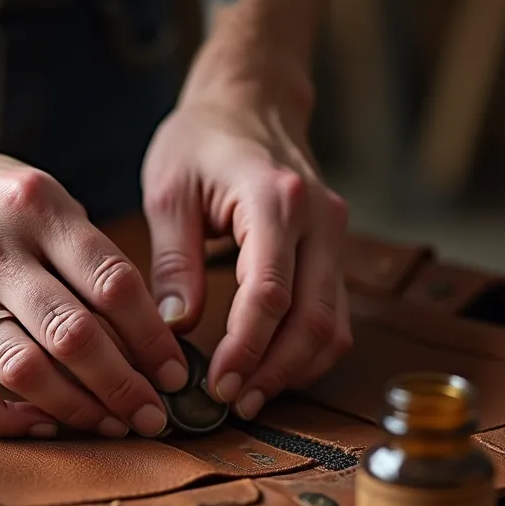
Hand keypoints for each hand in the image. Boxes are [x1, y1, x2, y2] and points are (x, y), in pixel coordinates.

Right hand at [0, 144, 189, 438]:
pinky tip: (41, 424)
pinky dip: (6, 418)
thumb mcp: (41, 198)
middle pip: (72, 333)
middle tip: (153, 414)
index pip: (111, 283)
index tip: (176, 374)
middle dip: (124, 384)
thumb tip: (155, 332)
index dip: (153, 338)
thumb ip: (89, 254)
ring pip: (22, 368)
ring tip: (109, 424)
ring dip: (76, 407)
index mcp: (37, 207)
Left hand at [141, 97, 352, 419]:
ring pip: (334, 324)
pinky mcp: (333, 252)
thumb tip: (176, 328)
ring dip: (296, 369)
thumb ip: (173, 261)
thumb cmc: (201, 140)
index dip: (246, 348)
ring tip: (250, 398)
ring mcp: (335, 237)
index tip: (217, 386)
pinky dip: (308, 351)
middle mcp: (319, 220)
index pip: (270, 293)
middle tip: (234, 405)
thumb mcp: (169, 190)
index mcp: (275, 199)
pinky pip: (335, 315)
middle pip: (314, 318)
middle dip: (274, 371)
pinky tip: (271, 371)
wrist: (249, 100)